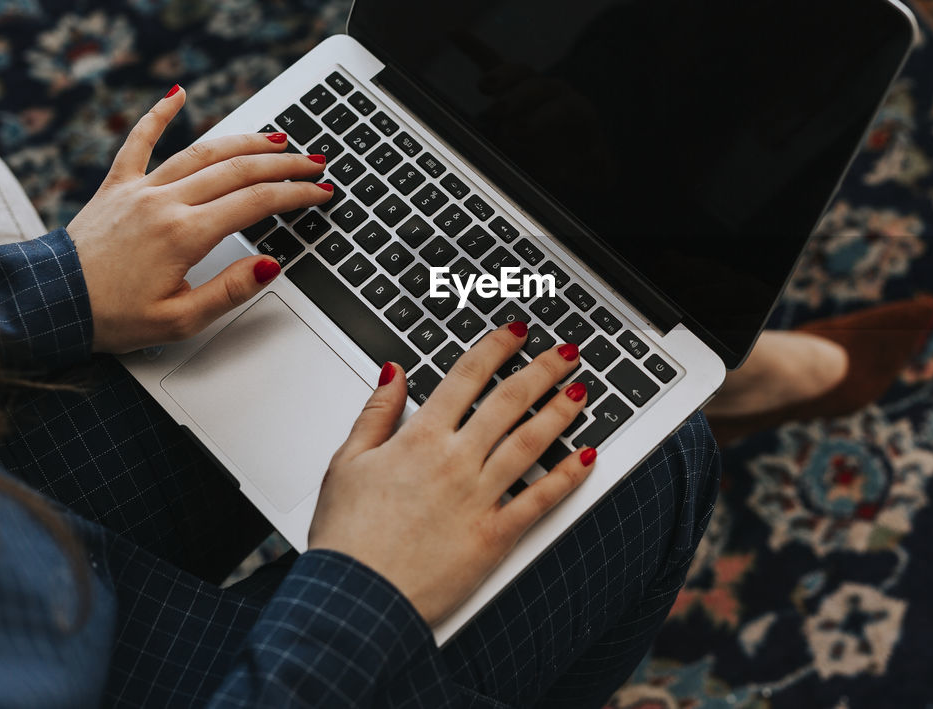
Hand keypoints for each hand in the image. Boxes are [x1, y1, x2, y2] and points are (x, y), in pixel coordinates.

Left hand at [66, 85, 332, 352]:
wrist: (48, 304)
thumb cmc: (112, 318)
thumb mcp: (180, 320)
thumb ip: (229, 290)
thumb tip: (270, 263)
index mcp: (185, 234)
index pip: (256, 203)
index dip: (296, 195)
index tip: (322, 192)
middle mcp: (164, 202)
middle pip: (237, 170)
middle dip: (283, 165)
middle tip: (314, 163)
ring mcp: (139, 189)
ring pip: (201, 152)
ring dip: (244, 142)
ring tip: (276, 140)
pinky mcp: (115, 186)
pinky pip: (138, 142)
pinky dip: (158, 115)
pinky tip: (177, 94)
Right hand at [308, 324, 596, 624]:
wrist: (356, 599)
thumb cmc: (347, 538)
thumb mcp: (346, 463)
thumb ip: (376, 412)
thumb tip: (394, 371)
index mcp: (419, 439)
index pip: (468, 377)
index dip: (497, 348)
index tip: (516, 333)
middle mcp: (455, 461)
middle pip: (509, 402)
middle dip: (543, 371)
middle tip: (566, 354)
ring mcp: (478, 497)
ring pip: (531, 442)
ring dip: (561, 413)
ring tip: (582, 393)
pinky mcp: (494, 535)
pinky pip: (539, 499)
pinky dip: (567, 477)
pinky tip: (586, 458)